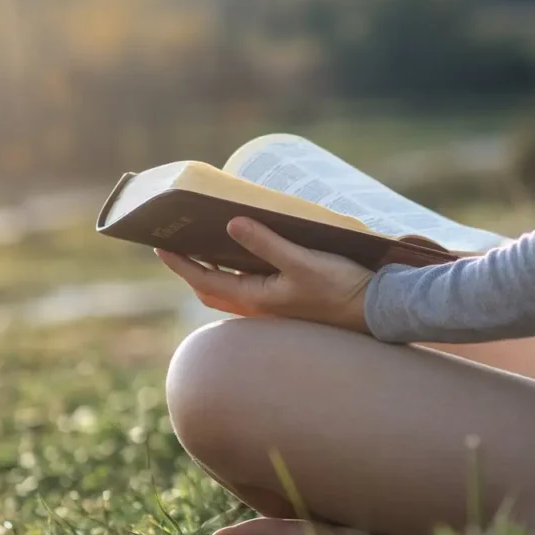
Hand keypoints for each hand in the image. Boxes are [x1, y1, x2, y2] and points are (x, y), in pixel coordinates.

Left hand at [155, 217, 373, 333]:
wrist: (375, 310)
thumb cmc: (340, 288)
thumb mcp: (302, 261)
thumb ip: (266, 243)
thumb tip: (231, 224)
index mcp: (255, 299)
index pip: (204, 280)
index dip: (180, 264)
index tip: (160, 246)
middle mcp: (259, 307)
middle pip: (211, 288)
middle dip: (191, 268)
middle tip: (176, 244)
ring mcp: (273, 307)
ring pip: (229, 290)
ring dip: (212, 270)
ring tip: (203, 243)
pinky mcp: (287, 302)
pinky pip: (248, 287)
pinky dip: (235, 271)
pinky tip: (244, 252)